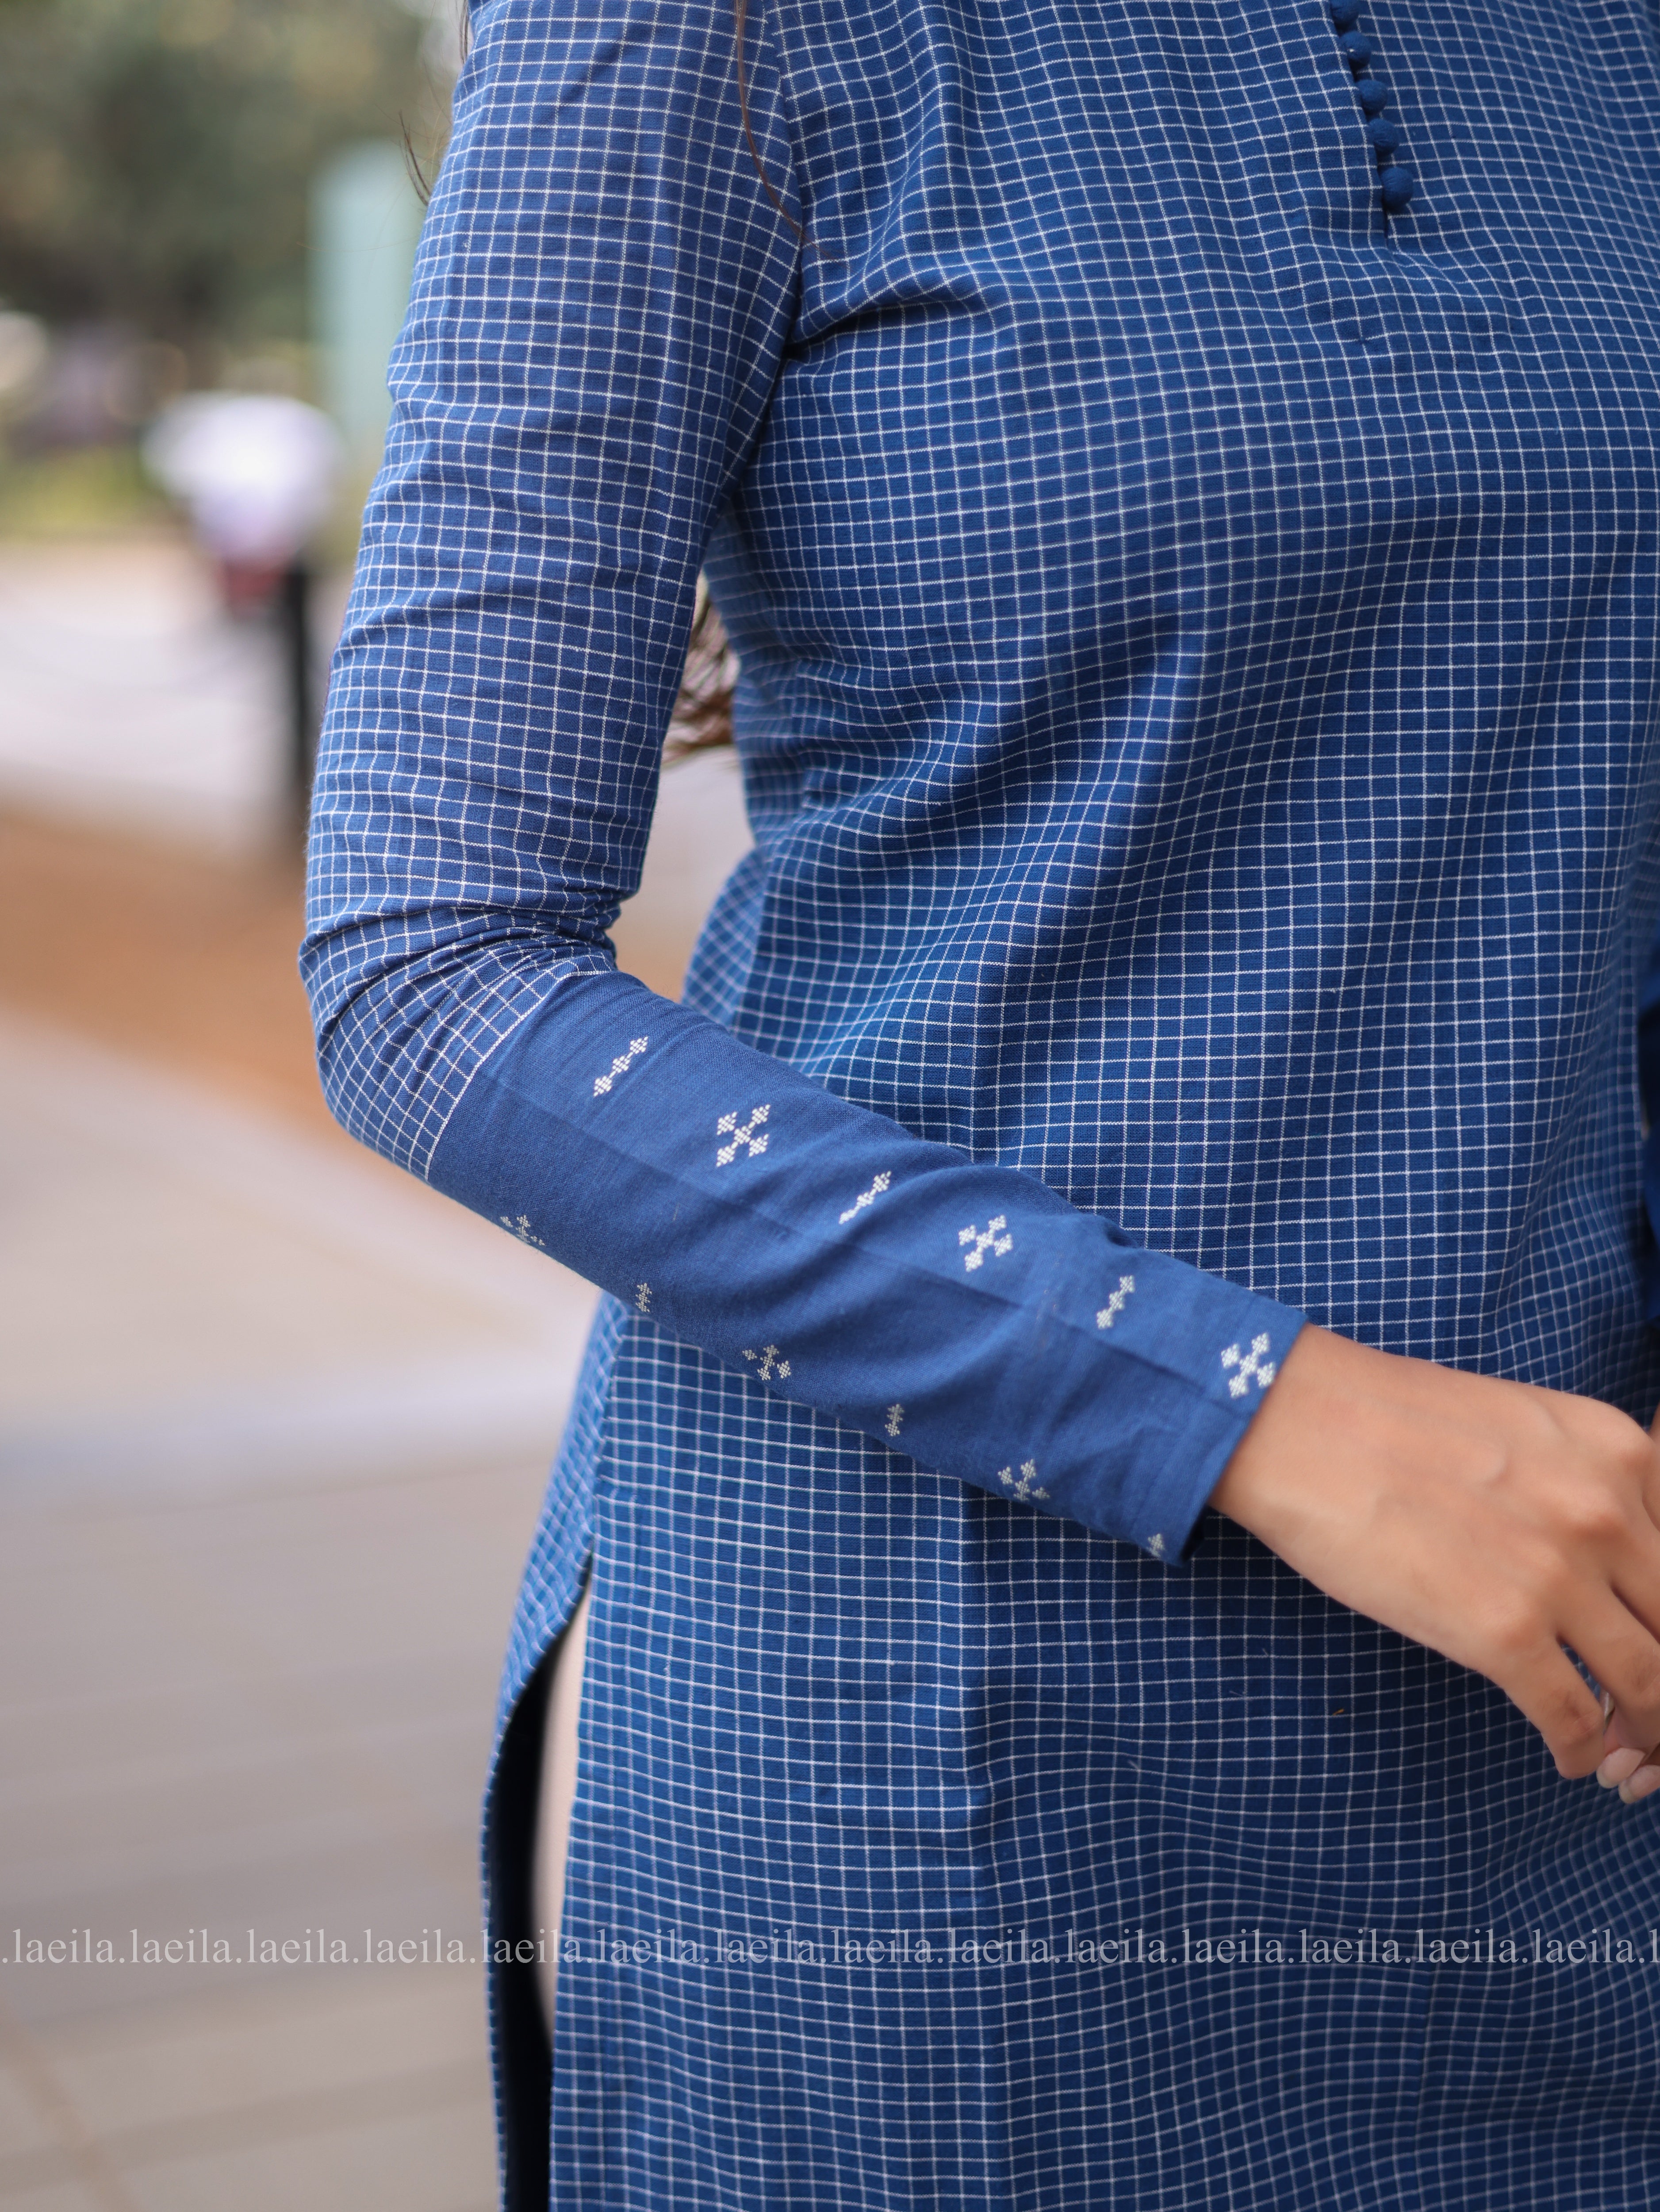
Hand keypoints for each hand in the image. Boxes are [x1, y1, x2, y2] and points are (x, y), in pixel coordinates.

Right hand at [1211, 1326, 1659, 1784]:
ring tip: (1630, 1750)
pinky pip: (1575, 1718)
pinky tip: (1571, 1755)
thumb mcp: (1529, 1425)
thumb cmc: (1394, 1420)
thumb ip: (1588, 1482)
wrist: (1303, 1426)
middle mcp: (1607, 1514)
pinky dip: (1582, 1749)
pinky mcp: (1502, 1634)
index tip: (1654, 1635)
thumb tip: (1613, 1556)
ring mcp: (1558, 1577)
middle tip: (1652, 1708)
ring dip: (1646, 1730)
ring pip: (1649, 1684)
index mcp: (1619, 1452)